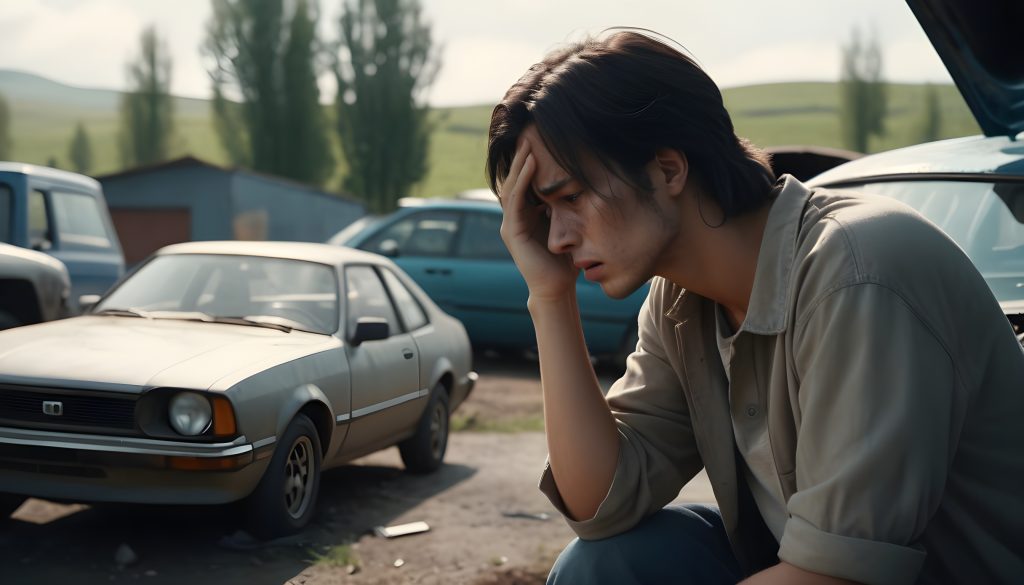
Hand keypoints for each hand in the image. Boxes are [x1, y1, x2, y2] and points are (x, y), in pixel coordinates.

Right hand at [497, 143, 578, 300]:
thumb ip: (567, 209)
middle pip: (515, 180)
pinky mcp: (511, 231)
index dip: (529, 163)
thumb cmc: (564, 261)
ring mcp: (510, 224)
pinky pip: (515, 200)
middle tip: (529, 133)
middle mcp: (514, 217)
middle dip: (521, 157)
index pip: (525, 183)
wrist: (556, 288)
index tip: (540, 141)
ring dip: (520, 164)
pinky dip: (522, 180)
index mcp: (526, 215)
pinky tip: (530, 164)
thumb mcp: (567, 226)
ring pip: (512, 186)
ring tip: (528, 144)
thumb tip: (582, 186)